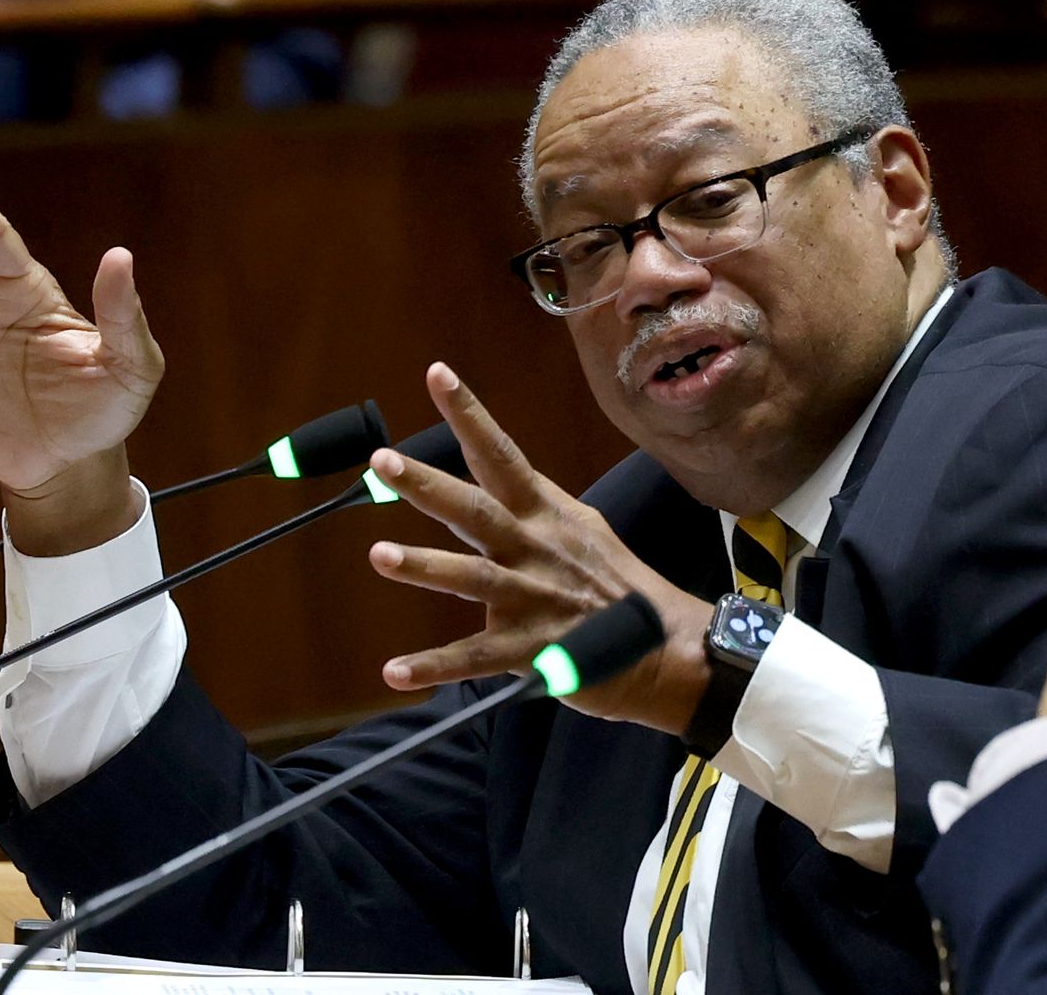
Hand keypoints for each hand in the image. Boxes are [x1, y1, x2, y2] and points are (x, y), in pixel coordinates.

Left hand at [366, 363, 716, 733]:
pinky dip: (434, 666)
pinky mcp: (531, 650)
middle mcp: (535, 548)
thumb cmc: (617, 586)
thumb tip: (494, 476)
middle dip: (429, 485)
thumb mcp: (582, 530)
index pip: (501, 454)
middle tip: (384, 461)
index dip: (469, 414)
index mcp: (545, 514)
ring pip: (473, 578)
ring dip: (426, 567)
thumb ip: (533, 507)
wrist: (666, 650)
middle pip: (476, 510)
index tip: (436, 374)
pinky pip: (475, 659)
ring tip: (380, 555)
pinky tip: (394, 671)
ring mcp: (532, 599)